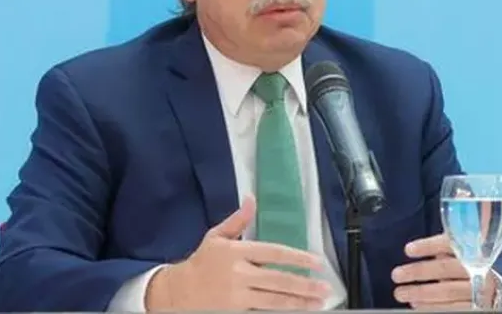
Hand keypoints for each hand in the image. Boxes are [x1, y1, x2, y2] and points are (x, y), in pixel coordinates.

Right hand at [145, 196, 330, 310]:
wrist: (176, 293)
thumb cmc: (201, 263)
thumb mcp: (216, 237)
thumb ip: (238, 221)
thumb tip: (251, 200)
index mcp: (237, 253)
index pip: (274, 253)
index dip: (298, 258)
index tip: (317, 262)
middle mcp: (239, 275)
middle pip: (278, 280)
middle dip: (304, 285)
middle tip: (325, 288)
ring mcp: (237, 297)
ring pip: (274, 301)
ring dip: (299, 302)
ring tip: (318, 303)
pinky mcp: (235, 313)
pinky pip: (262, 313)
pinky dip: (281, 312)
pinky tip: (296, 311)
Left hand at [391, 233, 497, 309]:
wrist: (499, 291)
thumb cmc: (474, 268)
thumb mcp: (465, 254)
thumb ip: (447, 250)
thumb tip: (416, 248)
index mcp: (475, 250)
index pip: (450, 244)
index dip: (428, 246)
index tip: (408, 250)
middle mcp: (479, 269)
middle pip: (445, 268)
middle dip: (418, 272)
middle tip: (397, 275)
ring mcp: (480, 291)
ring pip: (447, 291)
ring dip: (421, 293)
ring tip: (401, 293)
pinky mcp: (478, 307)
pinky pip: (453, 308)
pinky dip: (431, 308)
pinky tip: (417, 306)